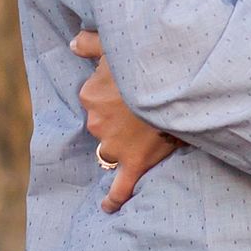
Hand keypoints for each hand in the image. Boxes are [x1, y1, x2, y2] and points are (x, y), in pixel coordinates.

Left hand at [69, 29, 181, 212]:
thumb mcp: (115, 44)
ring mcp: (114, 145)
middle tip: (142, 106)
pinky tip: (107, 208)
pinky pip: (119, 187)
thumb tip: (72, 43)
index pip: (93, 96)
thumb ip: (90, 42)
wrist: (178, 84)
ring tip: (142, 134)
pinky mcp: (134, 163)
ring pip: (111, 148)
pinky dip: (113, 199)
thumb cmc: (148, 60)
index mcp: (90, 94)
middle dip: (118, 117)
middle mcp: (97, 121)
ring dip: (123, 142)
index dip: (111, 92)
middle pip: (103, 123)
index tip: (128, 87)